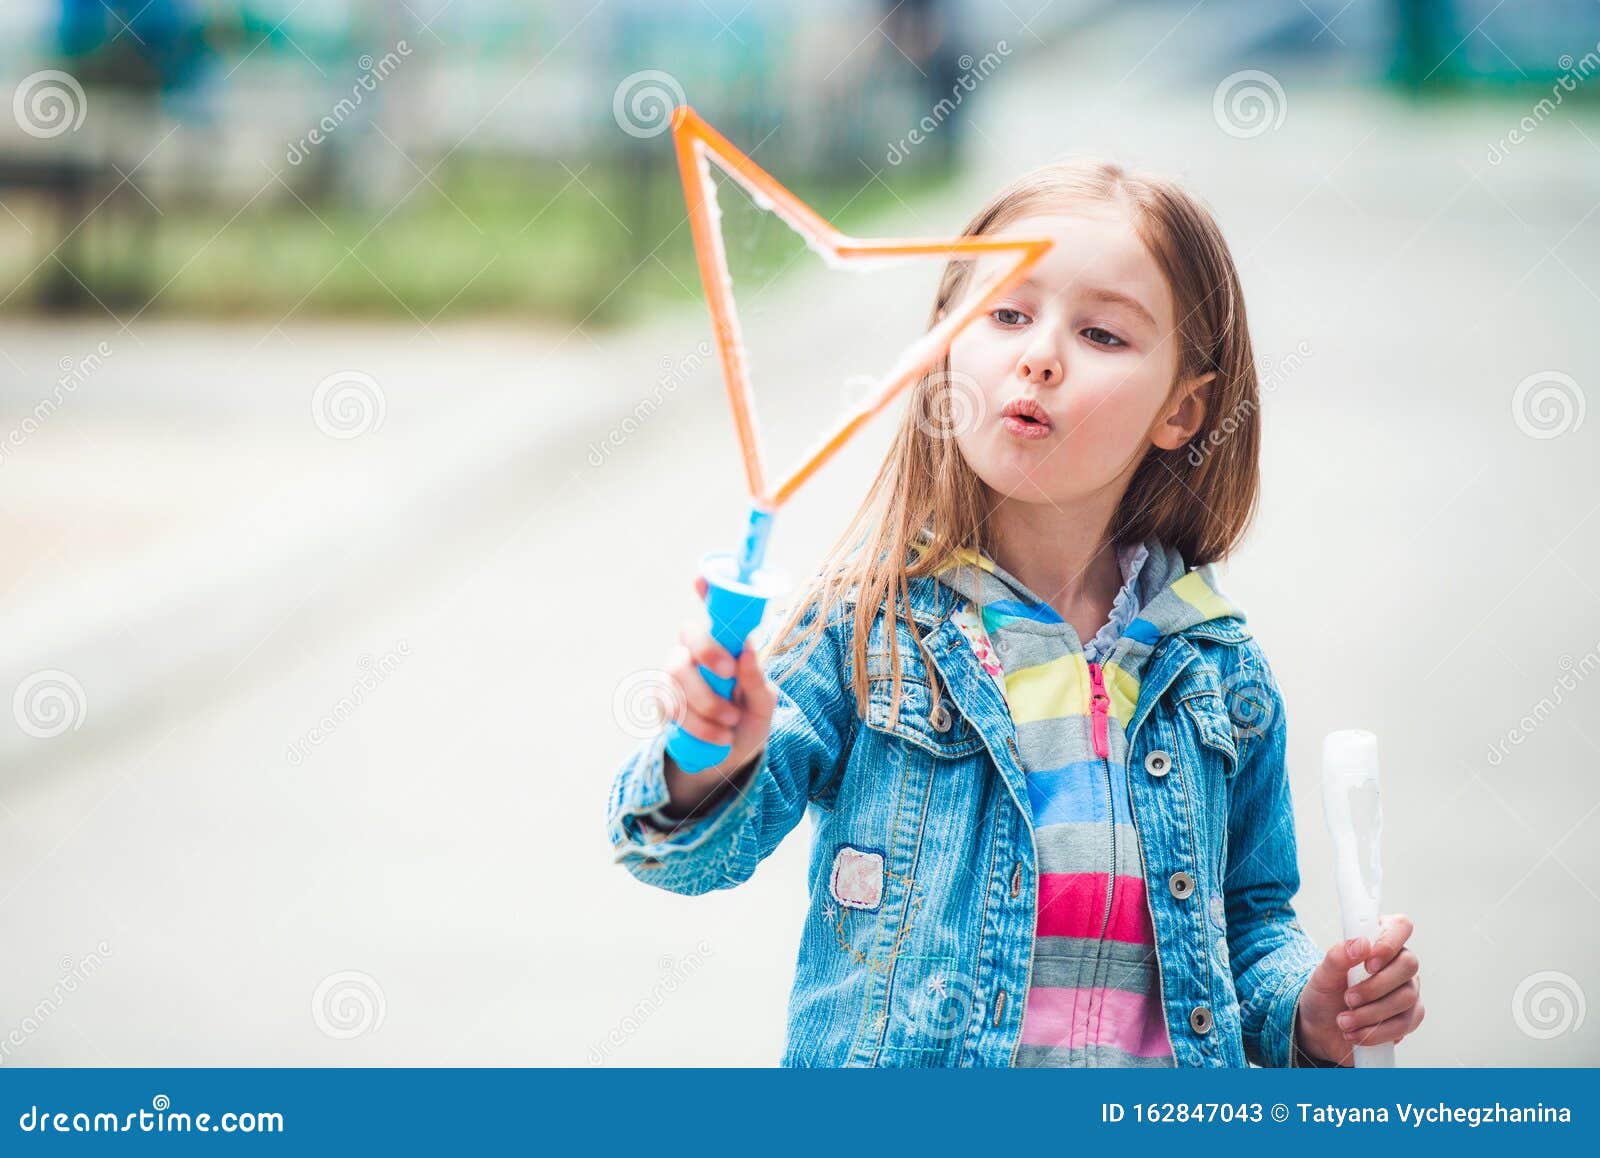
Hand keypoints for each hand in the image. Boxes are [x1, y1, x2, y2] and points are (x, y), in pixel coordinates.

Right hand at [660, 574, 777, 786]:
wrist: (724, 759)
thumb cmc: (747, 722)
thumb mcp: (764, 707)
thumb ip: (757, 681)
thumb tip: (747, 649)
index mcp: (726, 646)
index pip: (714, 612)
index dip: (706, 590)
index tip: (701, 579)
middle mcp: (696, 651)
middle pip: (688, 634)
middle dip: (708, 653)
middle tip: (729, 674)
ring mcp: (674, 673)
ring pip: (676, 672)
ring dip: (706, 701)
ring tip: (730, 723)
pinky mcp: (661, 698)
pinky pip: (669, 702)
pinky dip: (696, 724)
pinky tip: (716, 736)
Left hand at [1295, 913, 1423, 1064]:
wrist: (1321, 1030)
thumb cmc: (1324, 995)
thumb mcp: (1321, 975)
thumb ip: (1338, 956)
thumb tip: (1361, 944)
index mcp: (1378, 941)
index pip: (1400, 926)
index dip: (1389, 943)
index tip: (1367, 963)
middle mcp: (1398, 963)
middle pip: (1408, 965)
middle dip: (1375, 986)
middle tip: (1348, 998)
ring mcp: (1407, 990)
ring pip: (1407, 997)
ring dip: (1372, 1013)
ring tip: (1344, 1021)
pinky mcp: (1409, 1017)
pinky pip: (1406, 1023)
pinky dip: (1378, 1031)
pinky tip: (1356, 1033)